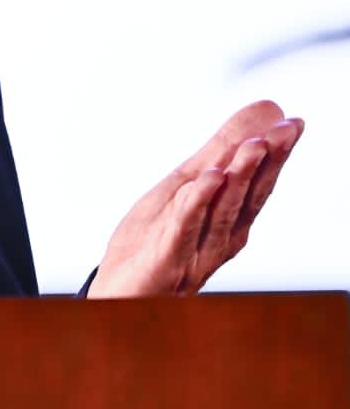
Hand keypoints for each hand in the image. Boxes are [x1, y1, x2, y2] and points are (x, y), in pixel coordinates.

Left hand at [87, 100, 302, 296]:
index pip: (256, 183)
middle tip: (286, 128)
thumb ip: (218, 154)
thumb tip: (256, 115)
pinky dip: (196, 203)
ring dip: (239, 176)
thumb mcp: (182, 188)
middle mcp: (219, 236)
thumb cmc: (151, 241)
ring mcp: (195, 250)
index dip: (275, 154)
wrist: (118, 293)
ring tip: (252, 145)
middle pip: (248, 195)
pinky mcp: (166, 259)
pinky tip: (206, 180)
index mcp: (225, 219)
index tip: (292, 121)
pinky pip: (183, 228)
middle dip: (268, 161)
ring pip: (222, 209)